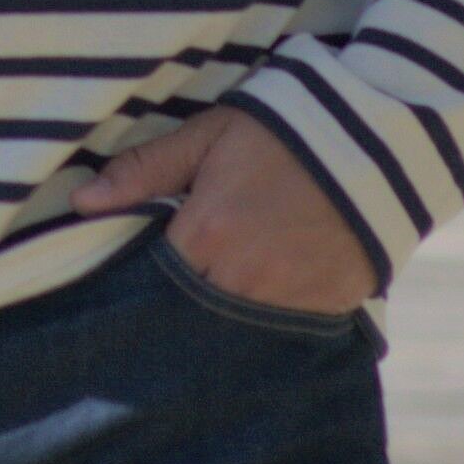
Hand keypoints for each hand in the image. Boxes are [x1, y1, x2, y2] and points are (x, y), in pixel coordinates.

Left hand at [72, 106, 378, 318]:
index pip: (151, 281)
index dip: (139, 283)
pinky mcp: (327, 309)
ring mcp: (288, 300)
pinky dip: (268, 322)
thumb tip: (81, 202)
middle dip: (177, 309)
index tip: (133, 282)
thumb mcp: (210, 135)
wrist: (382, 140)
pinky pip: (283, 332)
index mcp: (206, 235)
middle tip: (172, 301)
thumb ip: (145, 170)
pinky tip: (260, 304)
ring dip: (221, 316)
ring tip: (219, 297)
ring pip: (234, 329)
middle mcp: (243, 279)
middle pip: (189, 313)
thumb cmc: (284, 130)